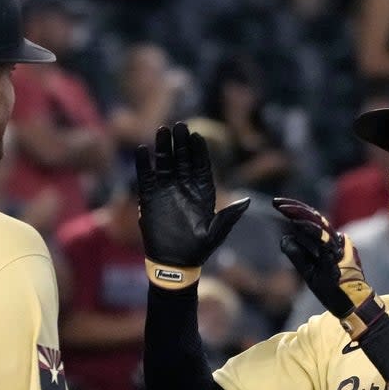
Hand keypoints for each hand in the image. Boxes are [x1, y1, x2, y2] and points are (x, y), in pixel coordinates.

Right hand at [135, 123, 249, 287]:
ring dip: (163, 148)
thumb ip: (229, 216)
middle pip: (183, 159)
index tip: (196, 135)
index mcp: (202, 193)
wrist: (174, 264)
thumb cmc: (197, 250)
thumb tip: (246, 201)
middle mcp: (184, 188)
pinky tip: (142, 150)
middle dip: (181, 143)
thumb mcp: (215, 233)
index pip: (201, 166)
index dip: (199, 150)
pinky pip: (146, 178)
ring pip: (164, 164)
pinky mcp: (149, 199)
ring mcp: (166, 192)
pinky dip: (143, 164)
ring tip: (161, 130)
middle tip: (179, 126)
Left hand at [273, 198, 381, 337]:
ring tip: (282, 208)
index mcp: (329, 242)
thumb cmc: (332, 289)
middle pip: (314, 217)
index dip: (296, 211)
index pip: (312, 221)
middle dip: (294, 208)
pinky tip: (296, 222)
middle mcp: (335, 240)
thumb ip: (298, 255)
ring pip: (318, 223)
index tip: (278, 206)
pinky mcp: (337, 255)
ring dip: (299, 214)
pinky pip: (322, 238)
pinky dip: (309, 228)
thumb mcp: (308, 271)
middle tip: (276, 203)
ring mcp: (337, 246)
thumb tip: (285, 237)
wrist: (350, 305)